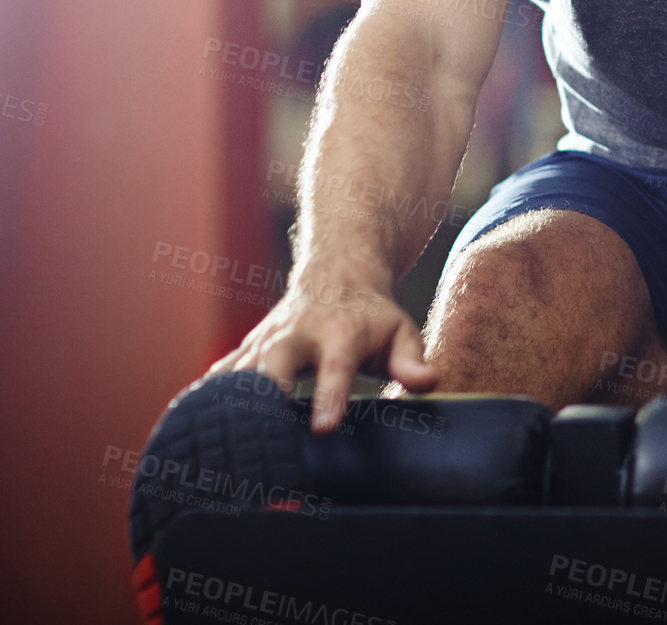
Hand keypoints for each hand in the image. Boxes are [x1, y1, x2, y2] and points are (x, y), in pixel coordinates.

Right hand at [205, 261, 437, 431]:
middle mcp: (298, 334)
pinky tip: (188, 433)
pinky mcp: (248, 348)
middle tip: (255, 436)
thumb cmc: (373, 314)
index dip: (331, 398)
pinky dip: (204, 400)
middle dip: (262, 396)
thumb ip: (411, 360)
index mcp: (341, 333)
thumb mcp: (401, 331)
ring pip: (239, 369)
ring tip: (215, 445)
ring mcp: (268, 339)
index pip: (336, 369)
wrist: (338, 269)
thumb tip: (428, 382)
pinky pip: (221, 375)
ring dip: (225, 403)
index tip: (324, 429)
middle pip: (272, 363)